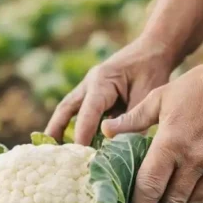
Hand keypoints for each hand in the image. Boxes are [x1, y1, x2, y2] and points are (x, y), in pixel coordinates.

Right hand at [44, 37, 177, 144]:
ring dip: (59, 128)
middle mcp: (90, 84)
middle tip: (49, 153)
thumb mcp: (147, 94)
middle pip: (66, 109)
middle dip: (56, 130)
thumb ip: (133, 120)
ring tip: (53, 151)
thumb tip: (123, 148)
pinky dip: (73, 126)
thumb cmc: (151, 68)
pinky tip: (72, 143)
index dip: (82, 134)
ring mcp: (90, 87)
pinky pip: (79, 111)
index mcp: (102, 81)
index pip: (88, 112)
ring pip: (68, 109)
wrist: (154, 48)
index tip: (79, 154)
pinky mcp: (95, 94)